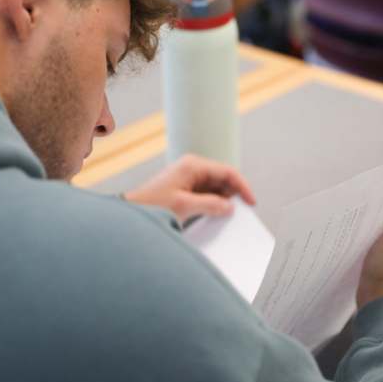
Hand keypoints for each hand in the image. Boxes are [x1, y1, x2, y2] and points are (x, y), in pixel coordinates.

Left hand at [123, 155, 256, 221]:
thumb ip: (211, 205)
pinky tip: (214, 215)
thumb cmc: (152, 206)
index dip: (243, 187)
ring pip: (216, 187)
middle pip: (223, 178)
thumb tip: (230, 207)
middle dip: (233, 194)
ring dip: (222, 200)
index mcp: (193, 165)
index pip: (228, 171)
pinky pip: (206, 194)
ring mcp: (188, 178)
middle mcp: (192, 168)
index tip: (251, 203)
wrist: (131, 213)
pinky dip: (213, 204)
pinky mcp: (185, 189)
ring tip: (225, 216)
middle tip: (240, 212)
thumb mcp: (185, 206)